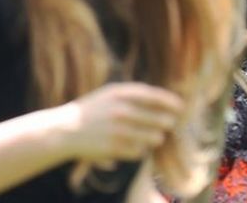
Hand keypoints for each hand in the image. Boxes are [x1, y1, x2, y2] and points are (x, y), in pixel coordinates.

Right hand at [60, 83, 183, 162]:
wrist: (65, 129)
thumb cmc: (92, 110)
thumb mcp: (109, 94)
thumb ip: (135, 95)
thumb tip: (167, 101)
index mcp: (119, 93)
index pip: (155, 97)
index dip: (172, 103)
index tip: (181, 107)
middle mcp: (120, 110)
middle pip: (161, 120)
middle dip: (166, 123)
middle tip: (166, 124)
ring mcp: (118, 130)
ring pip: (154, 138)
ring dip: (154, 138)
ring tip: (146, 135)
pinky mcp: (115, 148)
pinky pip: (141, 151)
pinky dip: (138, 149)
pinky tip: (129, 144)